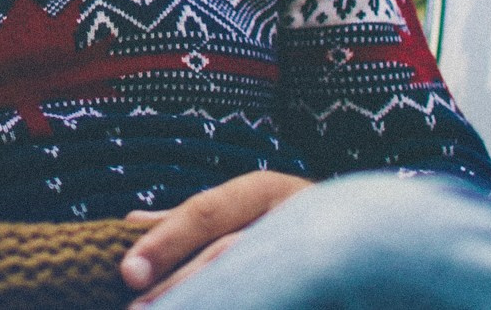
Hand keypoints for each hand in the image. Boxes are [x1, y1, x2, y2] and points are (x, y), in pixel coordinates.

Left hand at [118, 170, 311, 307]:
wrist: (362, 240)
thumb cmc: (286, 221)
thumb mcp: (243, 208)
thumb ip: (191, 217)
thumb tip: (131, 221)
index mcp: (266, 192)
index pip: (206, 212)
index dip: (165, 242)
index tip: (128, 272)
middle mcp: (292, 217)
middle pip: (226, 255)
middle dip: (179, 286)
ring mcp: (313, 257)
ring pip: (253, 284)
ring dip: (207, 302)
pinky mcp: (325, 285)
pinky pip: (276, 297)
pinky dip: (242, 303)